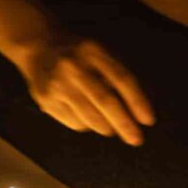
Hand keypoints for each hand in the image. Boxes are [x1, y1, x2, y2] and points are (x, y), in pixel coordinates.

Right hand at [9, 33, 154, 145]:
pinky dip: (86, 125)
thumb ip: (118, 75)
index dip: (137, 101)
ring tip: (110, 126)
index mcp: (93, 51)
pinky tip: (85, 115)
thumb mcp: (100, 53)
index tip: (148, 121)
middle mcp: (73, 67)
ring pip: (89, 117)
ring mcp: (57, 84)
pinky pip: (74, 122)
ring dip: (106, 127)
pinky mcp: (46, 100)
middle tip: (136, 140)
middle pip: (104, 100)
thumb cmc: (80, 54)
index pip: (121, 78)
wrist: (38, 47)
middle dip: (124, 123)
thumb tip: (138, 112)